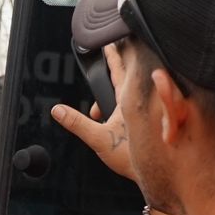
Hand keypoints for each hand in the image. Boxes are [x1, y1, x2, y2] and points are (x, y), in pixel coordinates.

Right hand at [52, 46, 135, 181]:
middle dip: (110, 72)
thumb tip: (57, 111)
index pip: (119, 68)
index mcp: (128, 99)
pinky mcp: (147, 121)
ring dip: (108, 99)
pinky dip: (117, 110)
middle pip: (123, 77)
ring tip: (96, 113)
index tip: (109, 39)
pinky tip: (108, 123)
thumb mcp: (99, 139)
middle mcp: (138, 101)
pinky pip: (131, 106)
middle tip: (103, 61)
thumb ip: (77, 123)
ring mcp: (144, 111)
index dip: (112, 53)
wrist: (158, 175)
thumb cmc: (133, 159)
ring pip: (125, 95)